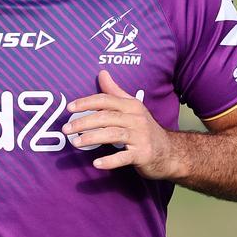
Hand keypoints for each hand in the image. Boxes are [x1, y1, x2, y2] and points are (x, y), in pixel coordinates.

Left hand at [62, 69, 179, 180]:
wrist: (170, 152)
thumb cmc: (145, 129)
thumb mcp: (132, 108)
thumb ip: (115, 92)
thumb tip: (102, 73)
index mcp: (131, 105)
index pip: (106, 100)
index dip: (86, 102)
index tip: (69, 108)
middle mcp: (136, 118)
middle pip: (106, 117)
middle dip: (84, 122)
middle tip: (66, 129)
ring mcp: (140, 137)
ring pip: (113, 134)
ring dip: (92, 138)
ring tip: (76, 143)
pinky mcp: (143, 154)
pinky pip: (124, 157)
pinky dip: (110, 160)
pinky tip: (96, 163)